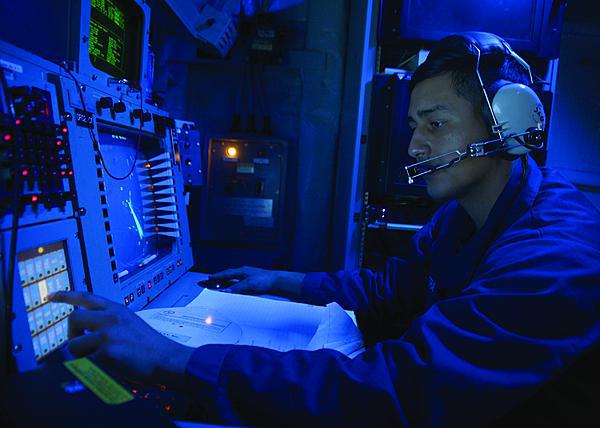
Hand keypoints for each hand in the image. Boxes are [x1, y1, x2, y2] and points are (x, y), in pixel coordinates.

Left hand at [48, 291, 193, 387]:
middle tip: (81, 344)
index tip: (50, 296)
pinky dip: (89, 369)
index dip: (66, 296)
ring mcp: (109, 334)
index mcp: (117, 309)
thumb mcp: (131, 323)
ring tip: (101, 359)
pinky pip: (83, 363)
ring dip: (82, 355)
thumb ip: (110, 322)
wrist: (167, 358)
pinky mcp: (107, 352)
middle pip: (74, 319)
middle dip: (72, 334)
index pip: (86, 296)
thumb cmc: (151, 346)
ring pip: (74, 344)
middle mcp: (111, 318)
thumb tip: (87, 332)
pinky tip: (105, 369)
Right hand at [209, 266, 304, 297]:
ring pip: (233, 278)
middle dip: (218, 278)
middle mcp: (243, 272)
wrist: (277, 280)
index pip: (226, 273)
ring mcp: (247, 276)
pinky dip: (232, 285)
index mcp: (242, 271)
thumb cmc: (265, 279)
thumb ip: (237, 287)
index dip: (217, 276)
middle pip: (228, 275)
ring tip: (217, 285)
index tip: (209, 278)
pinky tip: (231, 288)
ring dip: (225, 281)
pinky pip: (238, 282)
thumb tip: (226, 291)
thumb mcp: (249, 284)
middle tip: (209, 281)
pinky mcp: (251, 281)